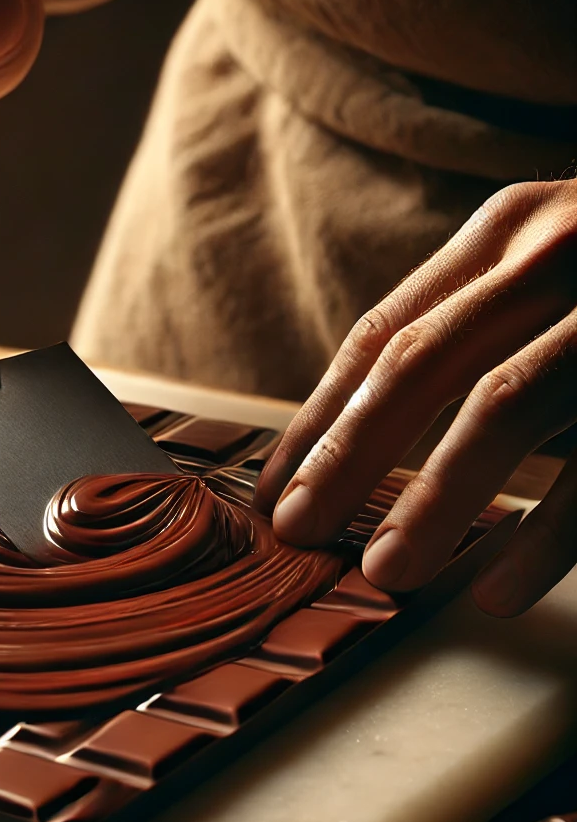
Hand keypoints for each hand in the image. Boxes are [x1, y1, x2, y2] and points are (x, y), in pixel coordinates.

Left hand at [254, 179, 576, 616]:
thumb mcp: (544, 274)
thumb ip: (466, 331)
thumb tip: (344, 444)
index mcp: (508, 232)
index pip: (381, 335)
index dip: (319, 417)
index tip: (274, 488)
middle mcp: (562, 249)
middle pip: (421, 364)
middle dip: (349, 458)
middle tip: (296, 533)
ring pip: (507, 406)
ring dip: (437, 500)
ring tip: (384, 575)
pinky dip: (548, 532)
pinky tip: (493, 589)